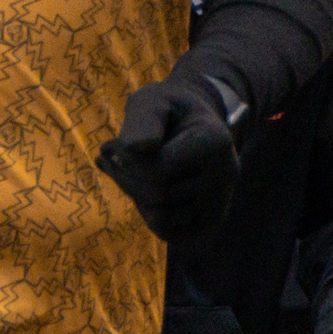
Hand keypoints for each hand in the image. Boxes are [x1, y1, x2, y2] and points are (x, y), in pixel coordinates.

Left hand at [97, 75, 242, 241]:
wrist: (194, 122)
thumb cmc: (168, 109)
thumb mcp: (153, 100)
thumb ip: (145, 119)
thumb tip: (138, 147)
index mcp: (216, 142)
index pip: (161, 170)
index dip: (125, 161)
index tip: (108, 144)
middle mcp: (225, 175)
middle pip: (160, 196)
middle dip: (125, 178)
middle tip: (107, 158)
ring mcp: (220, 202)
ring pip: (162, 220)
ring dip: (135, 196)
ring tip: (124, 171)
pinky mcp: (209, 221)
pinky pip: (168, 233)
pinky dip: (148, 213)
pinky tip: (140, 188)